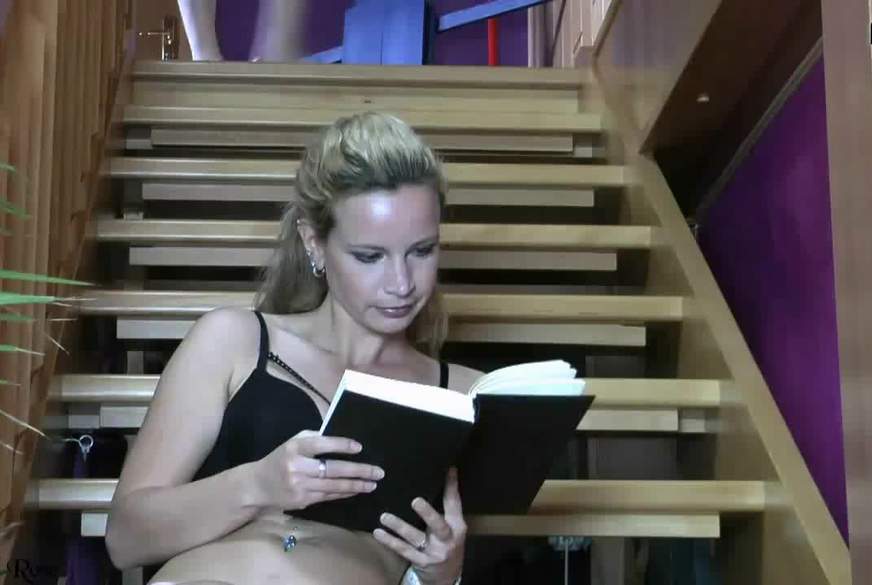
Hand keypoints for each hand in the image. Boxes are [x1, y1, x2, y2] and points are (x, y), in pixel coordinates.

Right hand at [250, 430, 384, 510]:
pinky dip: (344, 493)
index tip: (359, 447)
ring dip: (356, 485)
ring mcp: (299, 486)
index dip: (340, 445)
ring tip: (373, 483)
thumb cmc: (280, 459)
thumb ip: (314, 438)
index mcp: (294, 448)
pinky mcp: (302, 501)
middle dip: (358, 471)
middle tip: (378, 472)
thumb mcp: (293, 443)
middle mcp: (297, 467)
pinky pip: (328, 496)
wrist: (257, 486)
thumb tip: (341, 438)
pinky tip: (357, 490)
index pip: (321, 444)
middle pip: (332, 469)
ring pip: (333, 486)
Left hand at [373, 467, 465, 584]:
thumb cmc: (447, 542)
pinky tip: (378, 533)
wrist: (447, 576)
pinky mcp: (420, 562)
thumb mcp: (452, 525)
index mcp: (457, 526)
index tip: (448, 469)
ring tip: (384, 517)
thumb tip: (442, 474)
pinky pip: (403, 550)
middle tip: (415, 501)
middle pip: (438, 526)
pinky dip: (390, 541)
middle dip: (427, 513)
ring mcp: (433, 552)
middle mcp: (447, 540)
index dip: (451, 487)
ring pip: (415, 539)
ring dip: (399, 527)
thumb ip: (446, 505)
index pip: (454, 504)